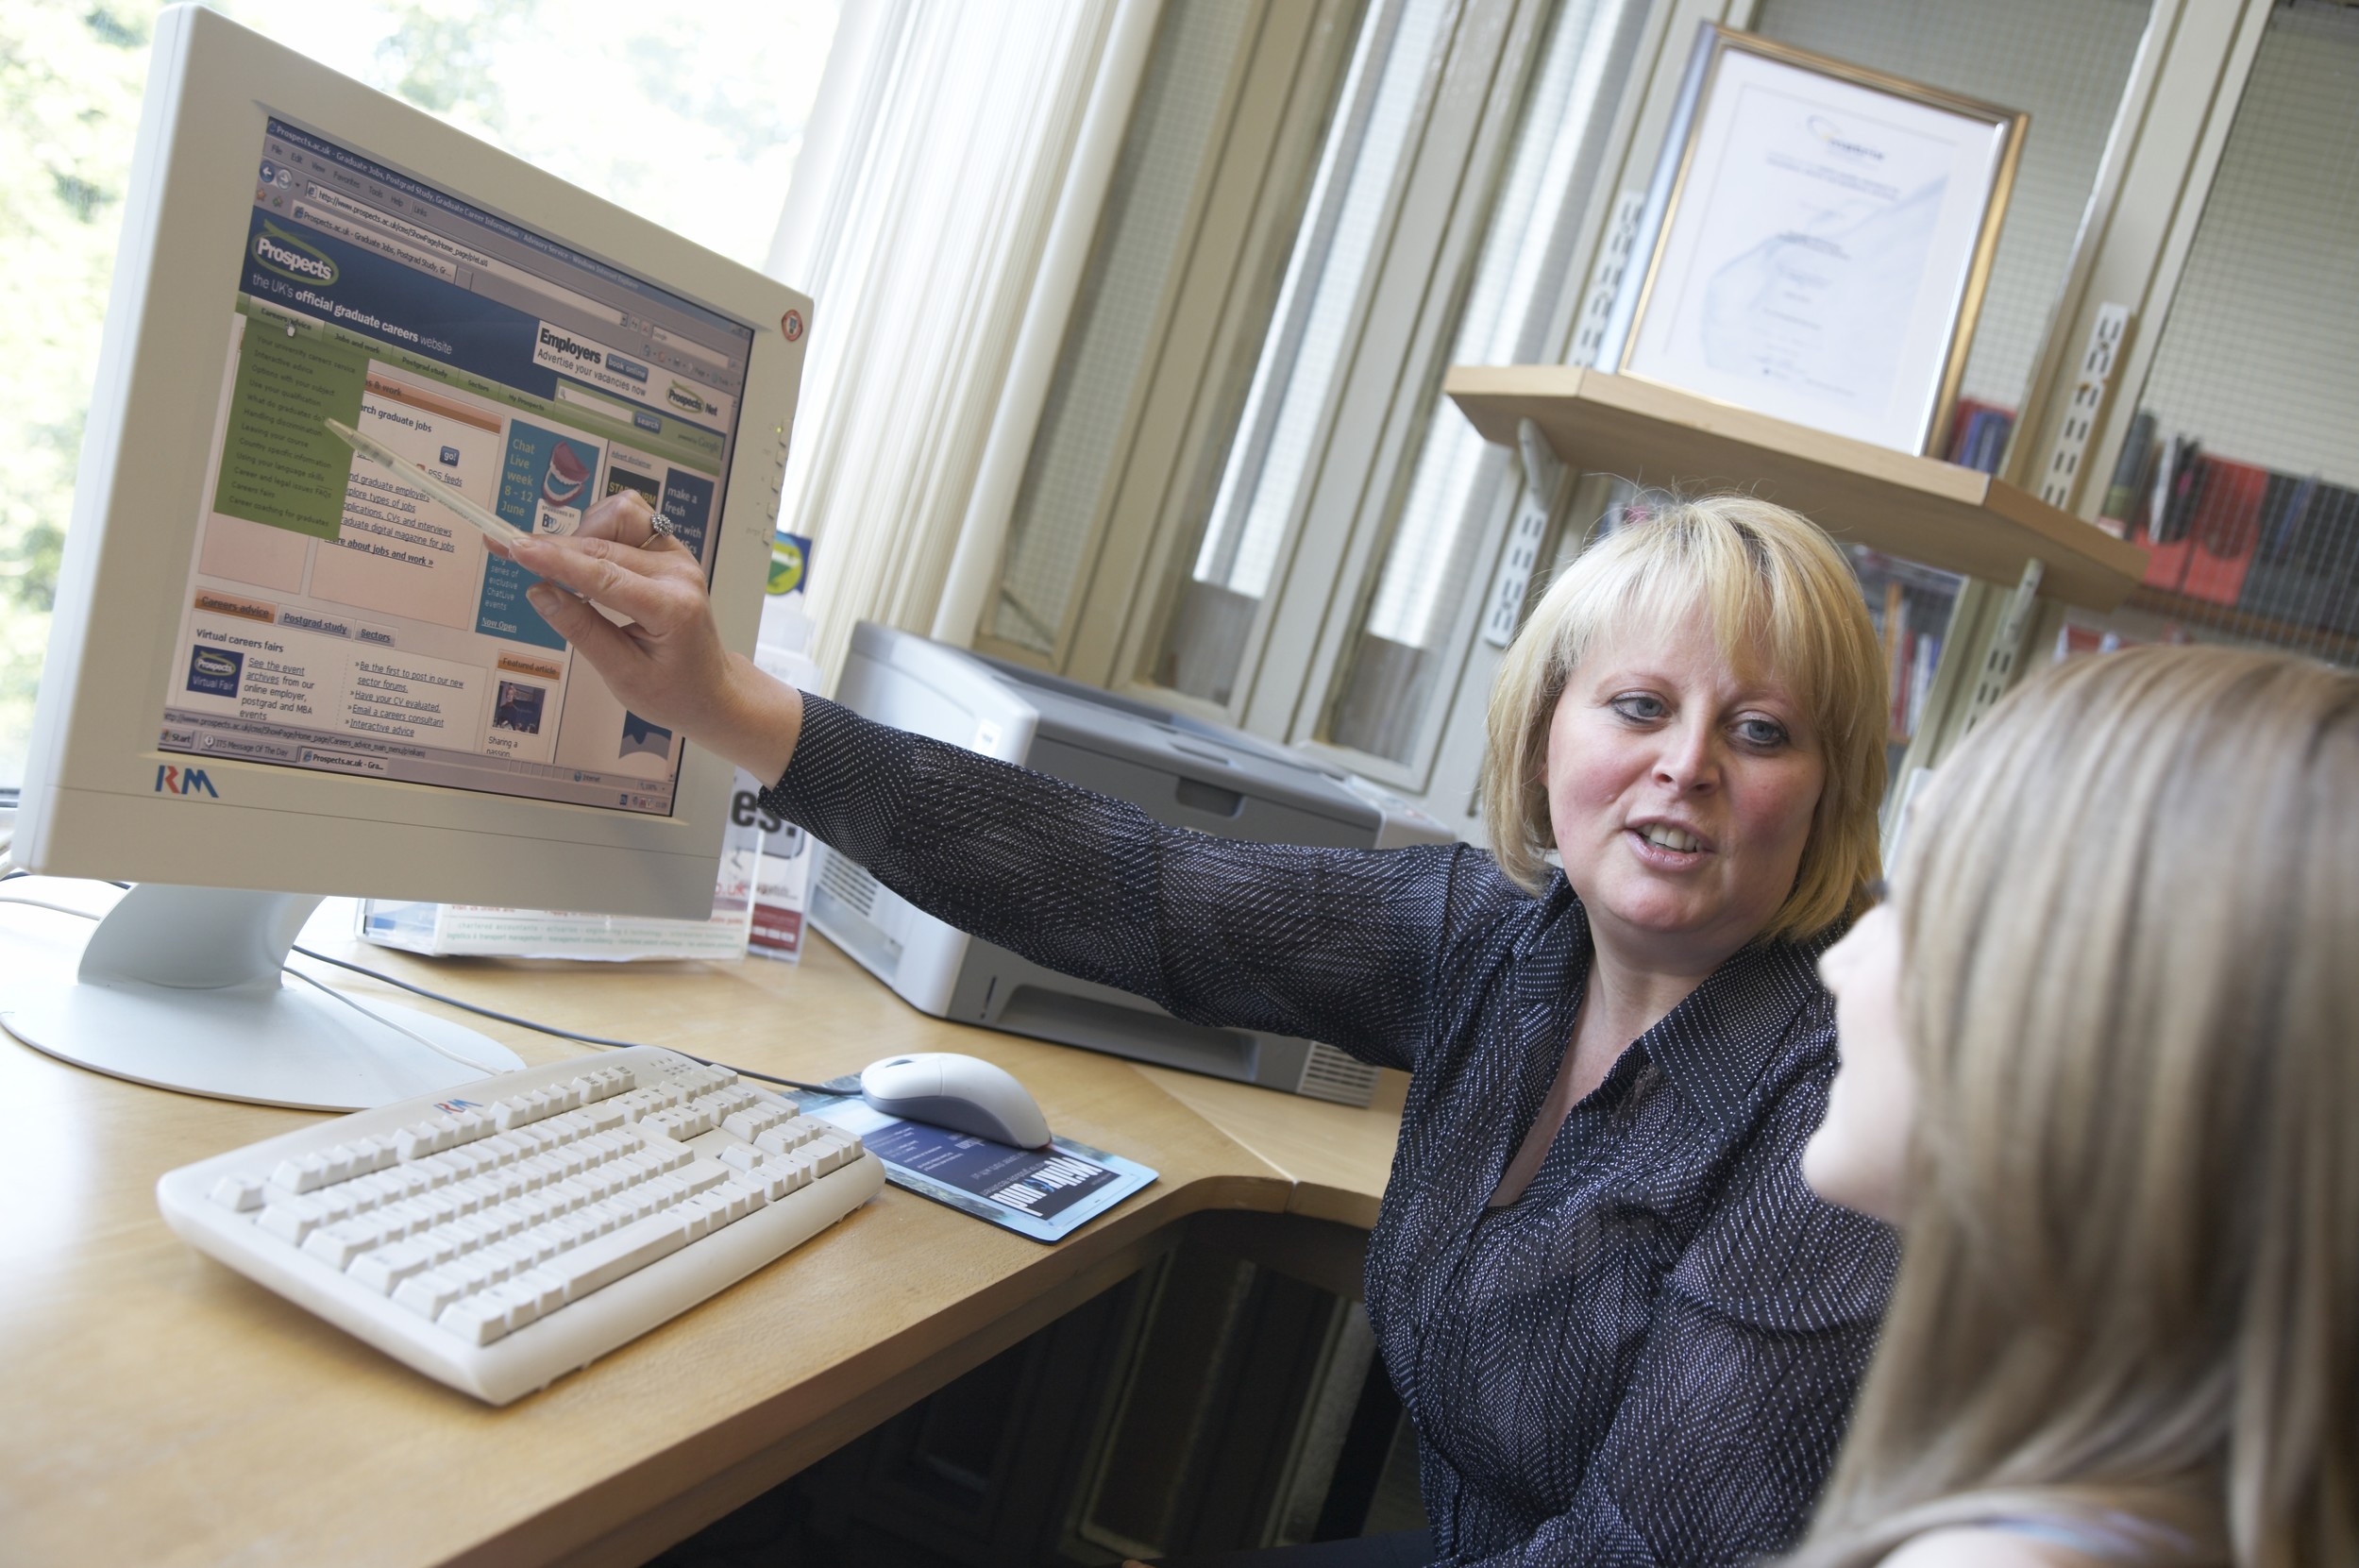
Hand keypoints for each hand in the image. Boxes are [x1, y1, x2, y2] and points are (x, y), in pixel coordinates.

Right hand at [508, 489, 803, 780]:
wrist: (713, 690)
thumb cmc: (675, 692)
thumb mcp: (623, 676)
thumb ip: (581, 630)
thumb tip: (540, 593)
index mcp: (672, 608)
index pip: (602, 575)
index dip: (553, 560)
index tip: (514, 548)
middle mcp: (679, 572)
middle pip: (602, 544)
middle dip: (552, 547)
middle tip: (508, 549)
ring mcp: (677, 556)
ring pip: (619, 515)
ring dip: (581, 534)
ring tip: (564, 571)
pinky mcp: (670, 550)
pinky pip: (630, 519)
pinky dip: (600, 530)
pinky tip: (587, 561)